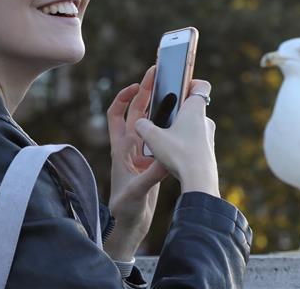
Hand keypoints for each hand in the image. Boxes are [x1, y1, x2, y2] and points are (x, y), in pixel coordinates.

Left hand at [106, 66, 168, 260]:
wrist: (129, 225)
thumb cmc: (125, 209)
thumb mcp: (136, 192)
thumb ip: (150, 176)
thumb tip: (168, 160)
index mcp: (121, 149)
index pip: (116, 115)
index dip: (123, 97)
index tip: (136, 86)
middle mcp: (131, 147)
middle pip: (137, 113)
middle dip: (146, 92)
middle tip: (158, 74)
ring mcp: (143, 154)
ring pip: (151, 123)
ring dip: (160, 107)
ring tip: (174, 91)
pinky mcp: (154, 163)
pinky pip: (162, 138)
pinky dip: (170, 127)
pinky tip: (182, 121)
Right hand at [134, 79, 219, 196]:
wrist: (199, 180)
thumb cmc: (179, 154)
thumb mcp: (154, 139)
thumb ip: (143, 127)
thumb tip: (138, 123)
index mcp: (195, 109)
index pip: (201, 85)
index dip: (190, 82)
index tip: (178, 86)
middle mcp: (206, 120)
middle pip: (194, 106)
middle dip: (178, 109)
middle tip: (163, 115)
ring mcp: (209, 136)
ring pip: (194, 125)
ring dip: (181, 128)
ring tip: (165, 138)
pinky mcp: (208, 151)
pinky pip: (196, 141)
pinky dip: (185, 143)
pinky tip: (173, 154)